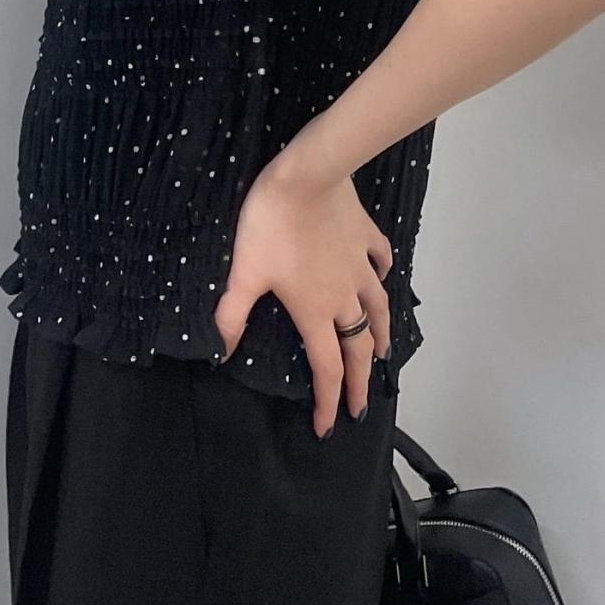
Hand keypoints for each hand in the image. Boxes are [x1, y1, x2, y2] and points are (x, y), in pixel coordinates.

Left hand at [213, 141, 393, 437]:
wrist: (308, 176)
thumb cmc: (271, 225)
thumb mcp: (244, 272)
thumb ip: (232, 314)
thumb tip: (221, 352)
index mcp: (314, 311)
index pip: (326, 368)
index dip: (327, 401)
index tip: (328, 427)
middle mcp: (344, 296)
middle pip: (357, 349)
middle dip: (360, 383)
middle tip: (362, 407)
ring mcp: (359, 266)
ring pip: (378, 309)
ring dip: (380, 336)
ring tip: (382, 352)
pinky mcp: (365, 237)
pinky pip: (380, 260)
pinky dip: (383, 273)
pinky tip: (383, 275)